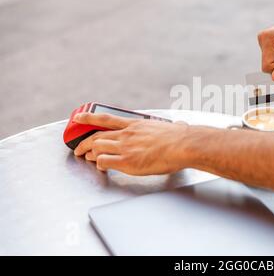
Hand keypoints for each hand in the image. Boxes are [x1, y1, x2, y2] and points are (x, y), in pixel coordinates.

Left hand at [73, 113, 189, 175]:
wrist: (183, 145)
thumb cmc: (181, 138)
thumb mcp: (171, 126)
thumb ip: (171, 127)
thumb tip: (181, 125)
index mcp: (136, 124)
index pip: (107, 119)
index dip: (89, 118)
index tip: (79, 118)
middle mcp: (127, 134)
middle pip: (97, 136)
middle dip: (84, 143)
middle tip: (79, 148)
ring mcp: (126, 147)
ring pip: (97, 148)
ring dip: (89, 154)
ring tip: (86, 158)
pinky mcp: (127, 161)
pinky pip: (104, 162)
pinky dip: (99, 164)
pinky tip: (101, 167)